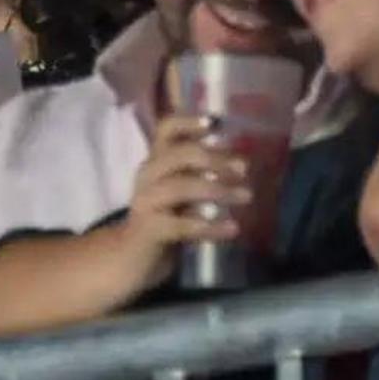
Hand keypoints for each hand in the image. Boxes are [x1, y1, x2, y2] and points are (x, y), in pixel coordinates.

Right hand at [117, 115, 249, 284]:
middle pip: (179, 156)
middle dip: (215, 159)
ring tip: (246, 196)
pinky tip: (233, 229)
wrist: (132, 256)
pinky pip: (183, 225)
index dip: (189, 123)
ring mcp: (146, 202)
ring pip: (181, 187)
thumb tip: (239, 163)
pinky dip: (211, 226)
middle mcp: (147, 176)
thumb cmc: (164, 216)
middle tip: (242, 169)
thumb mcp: (178, 189)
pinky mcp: (150, 229)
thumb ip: (199, 174)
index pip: (166, 130)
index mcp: (155, 161)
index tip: (215, 124)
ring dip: (218, 190)